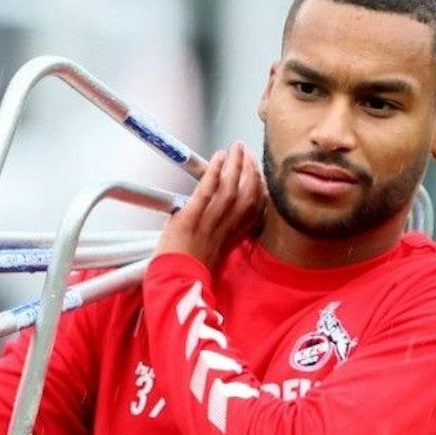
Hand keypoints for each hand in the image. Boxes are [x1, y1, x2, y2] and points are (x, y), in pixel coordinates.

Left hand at [156, 141, 264, 270]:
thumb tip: (220, 234)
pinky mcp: (191, 218)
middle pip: (249, 197)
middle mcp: (226, 230)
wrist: (175, 286)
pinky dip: (214, 171)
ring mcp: (209, 223)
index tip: (260, 179)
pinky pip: (207, 190)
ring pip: (230, 188)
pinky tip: (219, 156)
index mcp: (232, 242)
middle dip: (252, 173)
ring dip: (236, 165)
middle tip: (250, 157)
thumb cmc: (190, 278)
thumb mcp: (213, 264)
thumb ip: (219, 246)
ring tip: (238, 148)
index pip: (254, 213)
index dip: (260, 194)